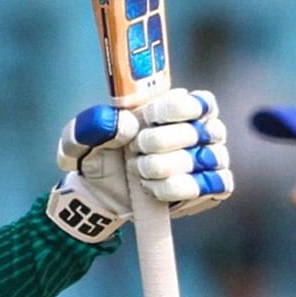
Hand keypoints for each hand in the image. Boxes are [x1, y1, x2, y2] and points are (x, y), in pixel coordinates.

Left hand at [45, 88, 232, 242]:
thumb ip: (93, 125)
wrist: (100, 195)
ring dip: (165, 167)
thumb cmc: (99, 157)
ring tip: (140, 171)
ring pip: (203, 159)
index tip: (146, 118)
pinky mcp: (214, 187)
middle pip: (197, 131)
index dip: (172, 110)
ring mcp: (212, 159)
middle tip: (136, 149)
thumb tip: (126, 124)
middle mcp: (204, 130)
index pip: (197, 102)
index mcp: (180, 108)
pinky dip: (178, 188)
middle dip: (158, 142)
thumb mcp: (81, 139)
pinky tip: (154, 189)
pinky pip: (212, 185)